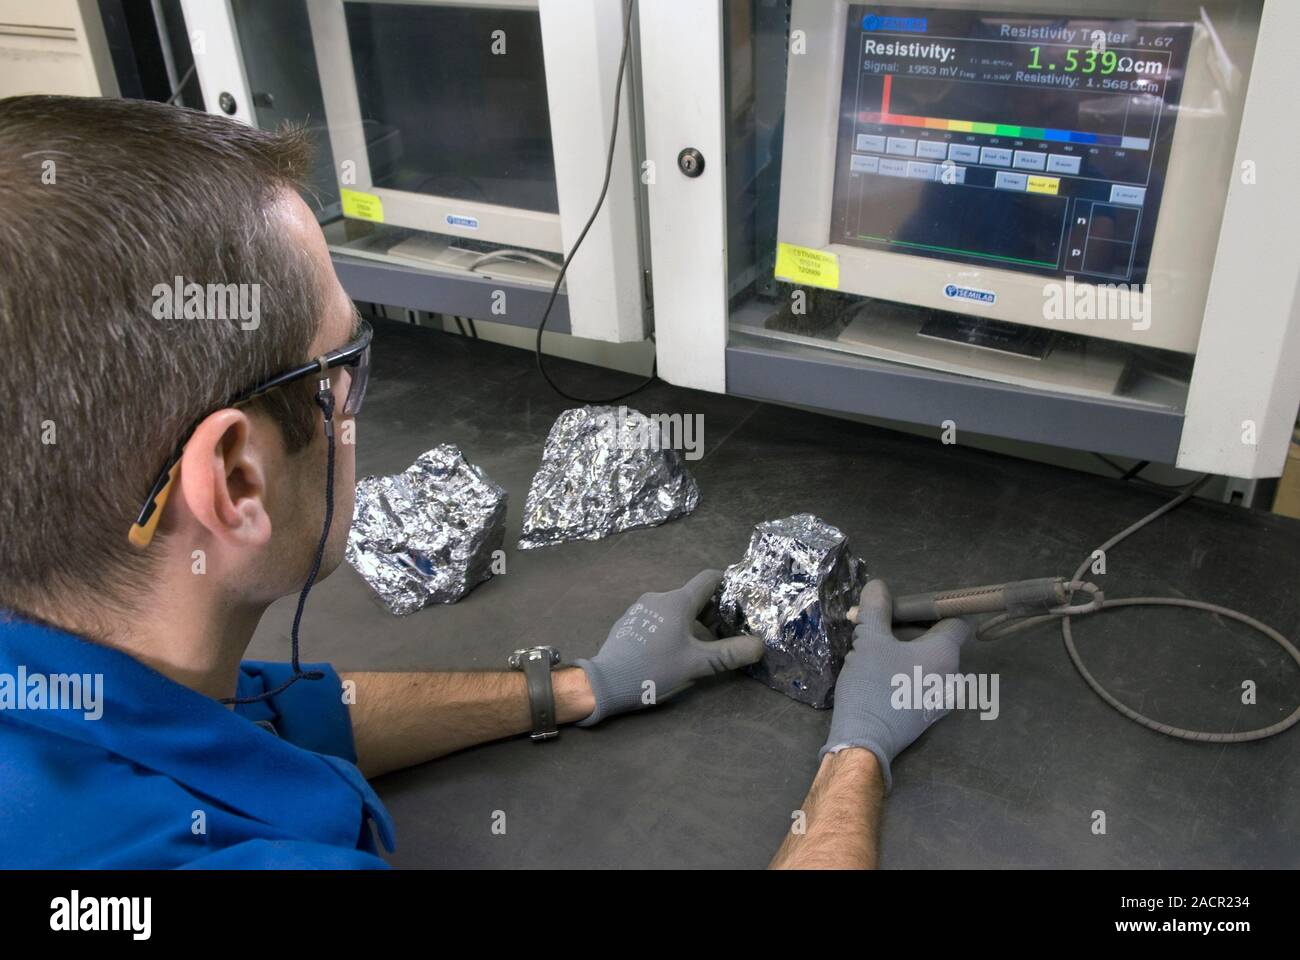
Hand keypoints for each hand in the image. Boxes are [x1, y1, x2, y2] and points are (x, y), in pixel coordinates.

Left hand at [574, 570, 763, 725]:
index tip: (741, 598)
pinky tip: (673, 650)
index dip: (727, 584)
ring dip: (692, 622)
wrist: (606, 682)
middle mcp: (659, 598)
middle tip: (726, 632)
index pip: (709, 579)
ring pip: (675, 609)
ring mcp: (641, 609)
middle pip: (693, 596)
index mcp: (677, 601)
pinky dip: (672, 627)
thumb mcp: (697, 664)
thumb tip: (760, 645)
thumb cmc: (654, 668)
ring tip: (702, 645)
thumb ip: (730, 653)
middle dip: (712, 611)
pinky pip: (659, 618)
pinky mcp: (629, 623)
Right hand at [822, 580, 973, 791]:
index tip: (905, 610)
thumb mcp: (869, 640)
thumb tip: (879, 586)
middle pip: (937, 641)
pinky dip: (902, 674)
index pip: (956, 620)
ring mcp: (941, 700)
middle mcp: (952, 676)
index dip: (933, 610)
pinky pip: (919, 683)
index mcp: (946, 654)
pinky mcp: (926, 716)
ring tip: (869, 652)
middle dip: (907, 631)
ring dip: (902, 653)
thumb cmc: (873, 686)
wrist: (864, 741)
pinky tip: (874, 677)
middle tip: (876, 629)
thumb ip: (876, 609)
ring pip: (925, 663)